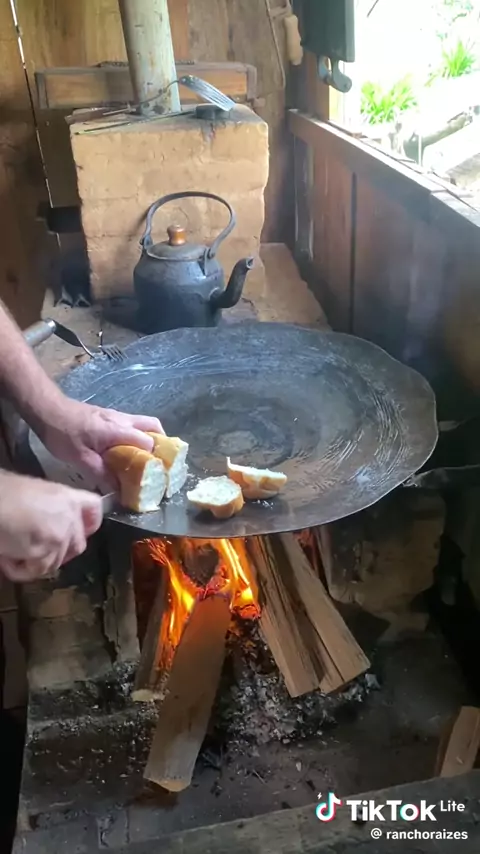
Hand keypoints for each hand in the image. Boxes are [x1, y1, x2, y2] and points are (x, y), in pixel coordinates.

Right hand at [0, 473, 102, 581]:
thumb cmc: (2, 493)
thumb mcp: (28, 492)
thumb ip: (45, 508)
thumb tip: (41, 522)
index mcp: (65, 496)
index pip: (94, 509)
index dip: (89, 523)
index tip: (81, 532)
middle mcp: (69, 515)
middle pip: (77, 545)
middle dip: (57, 554)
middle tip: (32, 552)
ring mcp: (61, 534)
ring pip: (55, 562)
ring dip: (33, 562)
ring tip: (9, 548)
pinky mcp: (47, 551)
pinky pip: (37, 571)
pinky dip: (19, 570)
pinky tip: (5, 556)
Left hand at [36, 398, 163, 486]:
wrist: (48, 410)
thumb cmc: (63, 434)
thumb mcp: (80, 459)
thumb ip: (102, 475)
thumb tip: (120, 492)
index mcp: (117, 431)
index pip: (148, 442)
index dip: (154, 458)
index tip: (154, 474)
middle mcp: (122, 420)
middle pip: (154, 426)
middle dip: (162, 443)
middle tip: (158, 463)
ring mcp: (117, 415)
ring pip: (145, 423)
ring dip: (151, 438)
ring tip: (147, 459)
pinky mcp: (110, 415)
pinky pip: (133, 424)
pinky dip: (139, 435)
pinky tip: (129, 450)